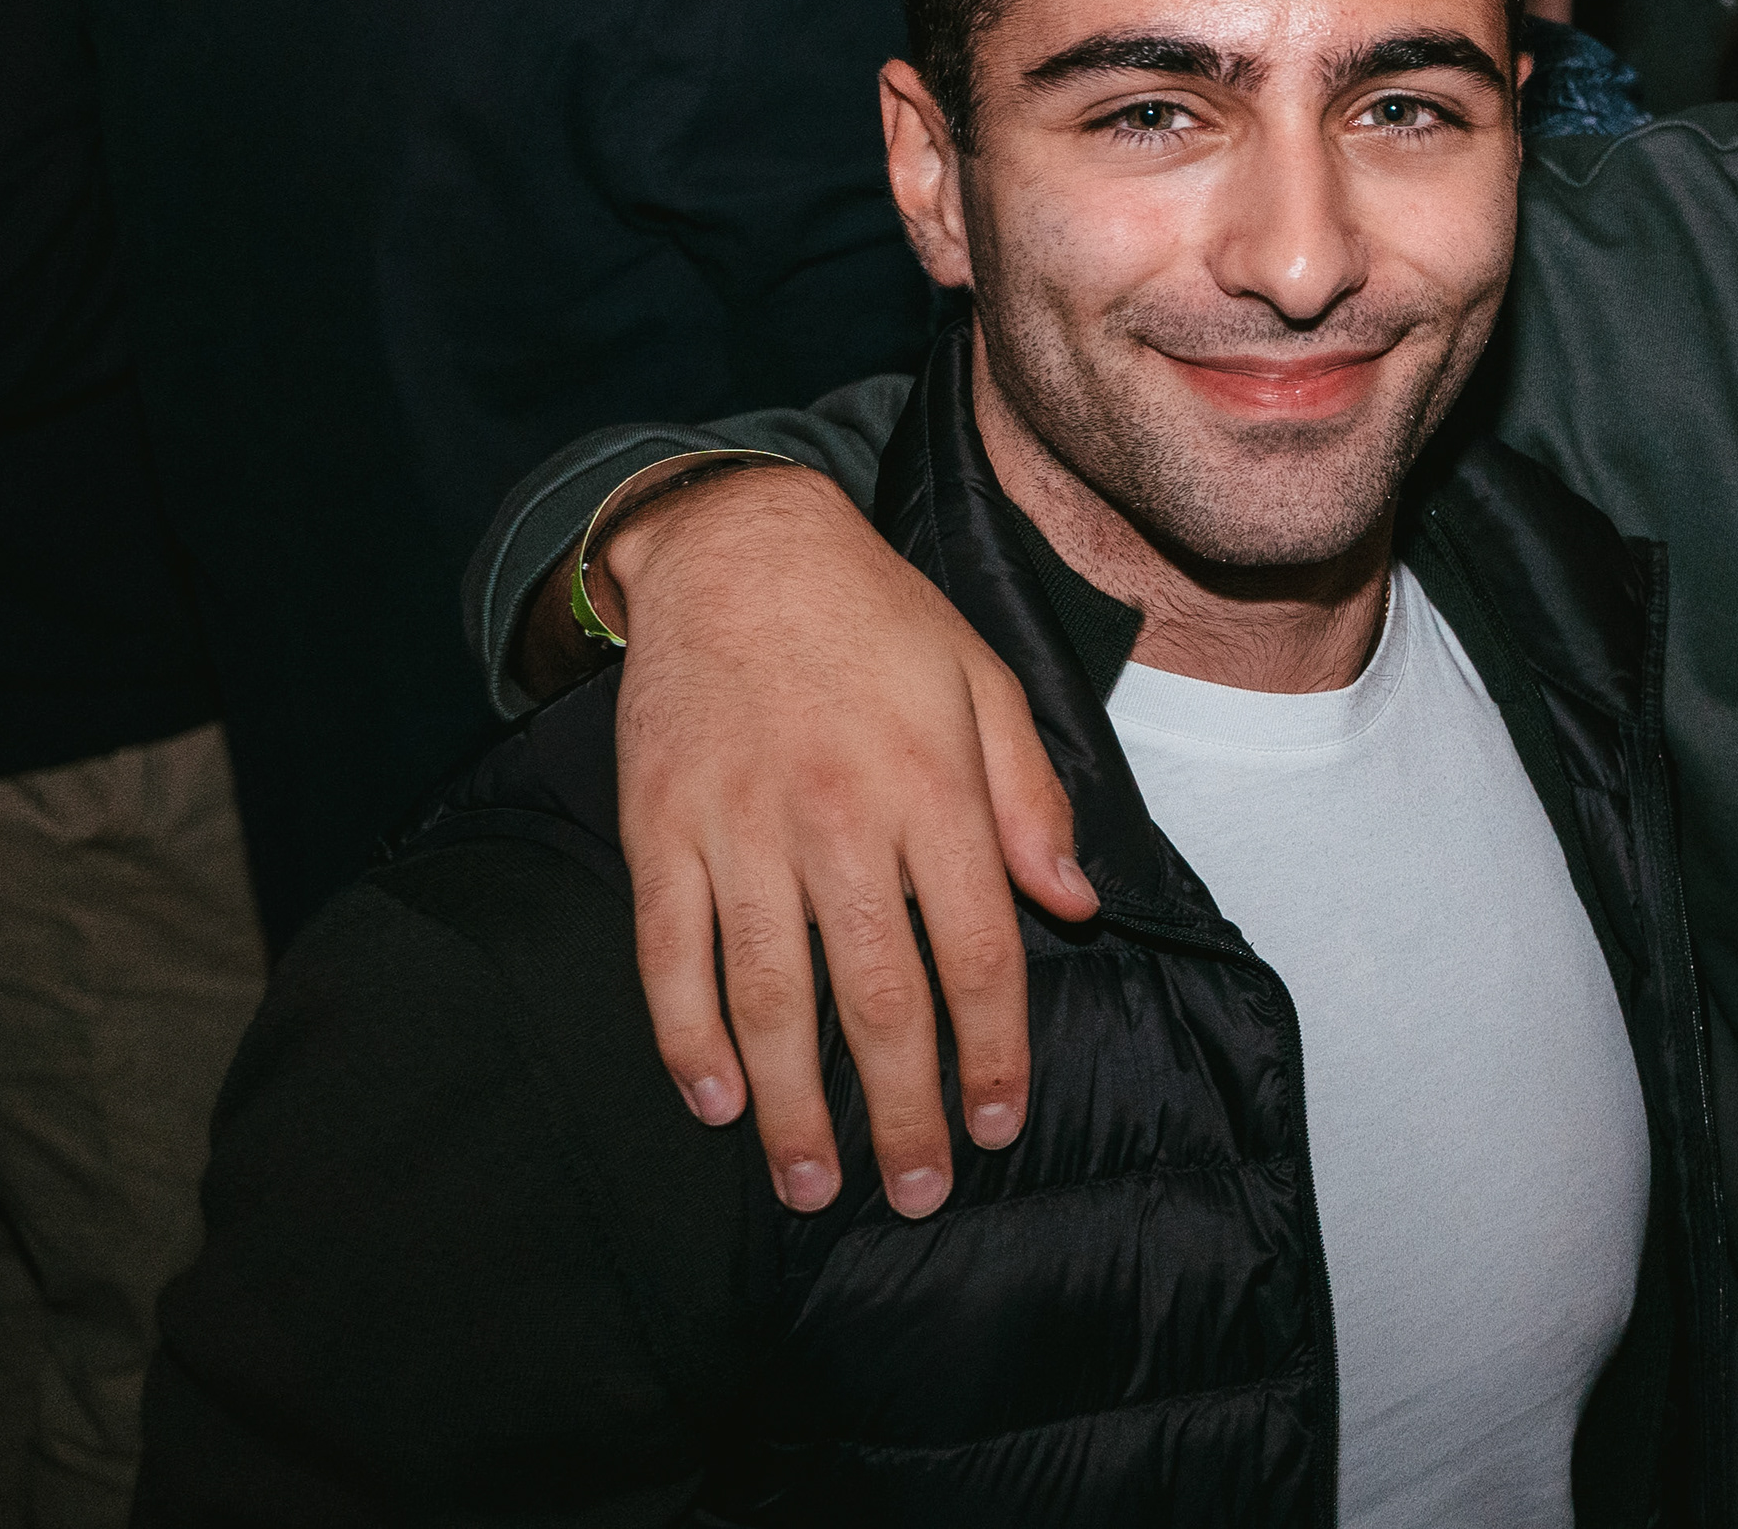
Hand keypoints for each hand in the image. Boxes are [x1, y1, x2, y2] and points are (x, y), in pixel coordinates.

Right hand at [604, 466, 1093, 1216]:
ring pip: (771, 994)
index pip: (978, 949)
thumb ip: (1031, 800)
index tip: (996, 1125)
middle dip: (901, 1109)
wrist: (740, 545)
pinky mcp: (661, 826)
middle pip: (880, 995)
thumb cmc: (878, 619)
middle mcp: (840, 817)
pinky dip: (688, 1035)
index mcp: (934, 787)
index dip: (991, 1050)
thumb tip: (1075, 907)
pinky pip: (670, 953)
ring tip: (811, 1179)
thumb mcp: (985, 682)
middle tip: (913, 1191)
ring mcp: (741, 826)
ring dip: (792, 1103)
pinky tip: (714, 1099)